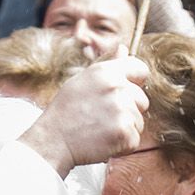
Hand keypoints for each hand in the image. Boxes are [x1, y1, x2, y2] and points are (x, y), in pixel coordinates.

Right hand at [21, 53, 149, 174]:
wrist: (52, 141)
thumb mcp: (82, 80)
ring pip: (139, 121)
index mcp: (106, 72)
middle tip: (102, 117)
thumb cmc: (66, 111)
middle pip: (142, 100)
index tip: (123, 94)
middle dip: (128, 111)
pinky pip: (135, 139)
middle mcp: (116, 87)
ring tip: (100, 130)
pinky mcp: (125, 133)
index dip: (135, 82)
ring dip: (124, 129)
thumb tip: (124, 49)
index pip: (141, 69)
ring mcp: (122, 110)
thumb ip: (107, 65)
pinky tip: (103, 141)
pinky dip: (122, 145)